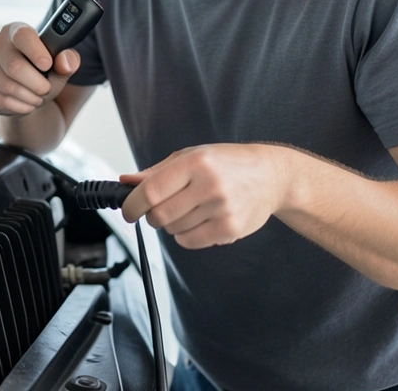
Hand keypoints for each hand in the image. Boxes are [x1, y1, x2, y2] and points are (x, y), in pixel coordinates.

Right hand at [0, 21, 80, 116]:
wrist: (24, 92)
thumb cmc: (41, 73)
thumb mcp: (59, 67)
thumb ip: (68, 61)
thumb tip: (65, 60)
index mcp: (15, 31)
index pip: (22, 35)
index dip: (36, 51)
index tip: (47, 65)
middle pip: (14, 66)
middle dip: (36, 84)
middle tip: (46, 89)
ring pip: (7, 86)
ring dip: (28, 97)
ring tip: (36, 97)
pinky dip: (17, 106)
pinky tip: (24, 104)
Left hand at [120, 143, 291, 248]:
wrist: (271, 176)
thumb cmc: (228, 163)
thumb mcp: (191, 156)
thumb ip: (157, 171)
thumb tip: (126, 182)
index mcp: (196, 163)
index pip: (151, 191)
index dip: (132, 204)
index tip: (127, 210)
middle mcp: (209, 185)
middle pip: (160, 215)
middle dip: (151, 216)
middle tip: (158, 209)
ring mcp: (222, 209)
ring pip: (174, 230)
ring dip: (172, 224)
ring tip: (189, 208)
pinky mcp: (230, 229)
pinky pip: (190, 242)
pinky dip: (185, 236)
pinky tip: (199, 220)